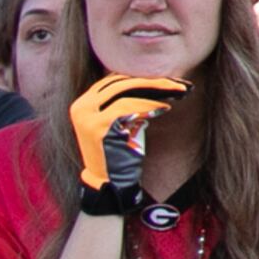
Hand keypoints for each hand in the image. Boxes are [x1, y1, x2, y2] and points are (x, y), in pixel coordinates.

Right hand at [68, 74, 184, 206]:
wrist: (109, 182)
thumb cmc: (119, 152)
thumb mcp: (120, 122)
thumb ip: (125, 101)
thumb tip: (152, 80)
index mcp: (83, 103)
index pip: (114, 80)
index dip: (141, 77)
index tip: (166, 77)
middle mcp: (81, 107)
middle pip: (120, 83)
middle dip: (152, 80)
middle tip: (178, 82)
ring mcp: (87, 116)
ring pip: (126, 91)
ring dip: (156, 90)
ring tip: (178, 92)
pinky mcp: (99, 126)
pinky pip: (129, 107)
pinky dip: (150, 105)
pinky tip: (165, 106)